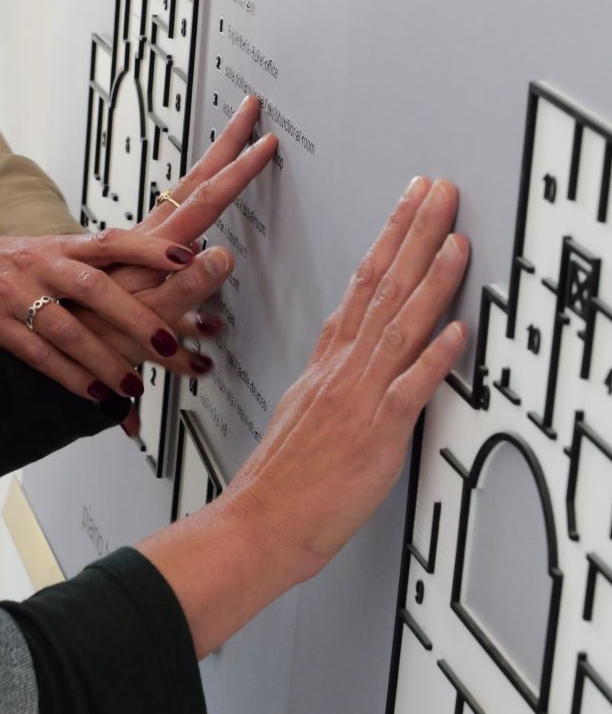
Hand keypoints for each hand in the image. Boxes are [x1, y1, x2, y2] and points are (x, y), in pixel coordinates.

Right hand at [0, 230, 199, 400]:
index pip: (114, 241)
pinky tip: (94, 394)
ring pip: (67, 329)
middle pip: (95, 288)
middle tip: (170, 342)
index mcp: (64, 247)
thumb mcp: (51, 251)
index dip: (150, 249)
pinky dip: (68, 376)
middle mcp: (45, 267)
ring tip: (134, 384)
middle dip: (135, 317)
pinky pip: (37, 355)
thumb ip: (99, 261)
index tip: (187, 258)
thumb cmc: (6, 262)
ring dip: (104, 359)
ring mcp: (20, 297)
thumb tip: (159, 262)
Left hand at [74, 95, 277, 375]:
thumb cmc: (89, 335)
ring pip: (185, 198)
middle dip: (225, 143)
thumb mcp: (143, 317)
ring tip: (232, 150)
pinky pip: (177, 227)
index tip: (264, 142)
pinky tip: (207, 223)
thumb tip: (222, 255)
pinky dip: (196, 210)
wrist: (51, 341)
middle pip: (196, 179)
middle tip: (247, 109)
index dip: (240, 170)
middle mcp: (149, 239)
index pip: (207, 198)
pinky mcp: (136, 262)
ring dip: (212, 170)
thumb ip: (184, 287)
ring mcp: (141, 247)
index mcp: (156, 247)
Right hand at [137, 176, 469, 657]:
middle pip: (384, 286)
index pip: (364, 282)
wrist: (257, 523)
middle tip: (438, 191)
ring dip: (431, 278)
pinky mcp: (373, 434)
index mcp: (329, 360)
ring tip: (456, 238)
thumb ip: (333, 374)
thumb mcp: (304, 408)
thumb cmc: (280, 476)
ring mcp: (358, 396)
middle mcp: (344, 367)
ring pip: (398, 324)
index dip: (391, 238)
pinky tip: (456, 331)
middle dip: (415, 232)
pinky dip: (433, 358)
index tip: (409, 205)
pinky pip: (407, 390)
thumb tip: (352, 352)